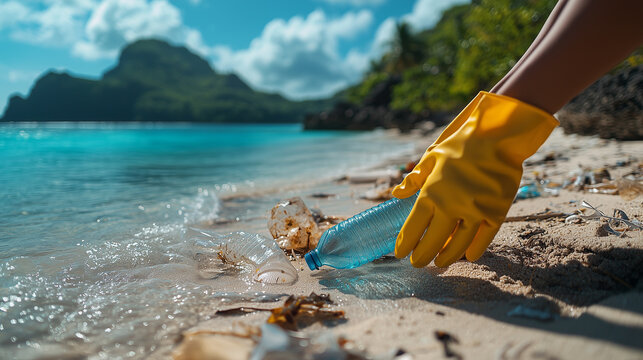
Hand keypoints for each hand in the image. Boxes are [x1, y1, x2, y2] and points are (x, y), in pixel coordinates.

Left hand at [393, 92, 557, 267]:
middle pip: (433, 241)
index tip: (400, 253)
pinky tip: (468, 256)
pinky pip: (484, 239)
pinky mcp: (496, 212)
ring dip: (447, 258)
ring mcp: (475, 211)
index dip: (405, 243)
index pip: (413, 226)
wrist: (498, 136)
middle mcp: (451, 205)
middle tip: (417, 263)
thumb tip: (396, 194)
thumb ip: (414, 178)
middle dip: (422, 256)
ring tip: (440, 263)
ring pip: (458, 245)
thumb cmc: (462, 145)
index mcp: (432, 192)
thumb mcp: (432, 157)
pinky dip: (475, 250)